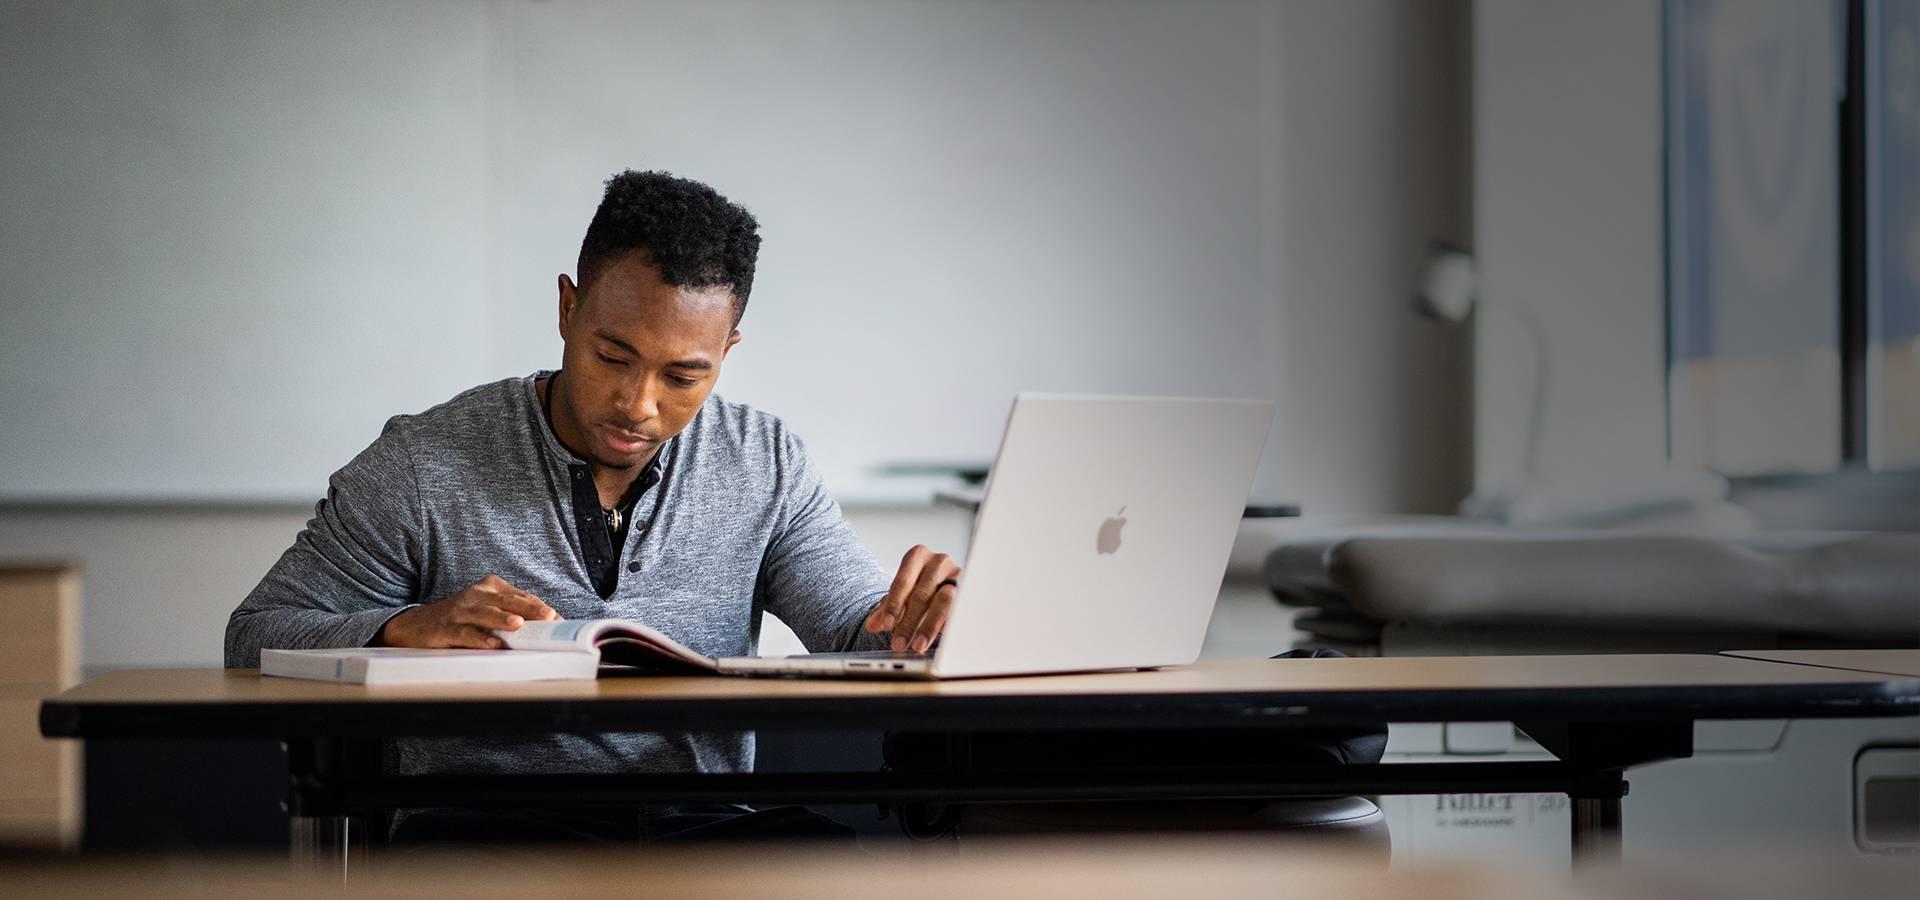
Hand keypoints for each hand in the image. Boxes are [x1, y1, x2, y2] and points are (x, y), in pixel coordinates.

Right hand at [376, 575, 559, 649]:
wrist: (415, 624)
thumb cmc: (459, 617)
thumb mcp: (486, 608)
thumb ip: (512, 612)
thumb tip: (548, 623)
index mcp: (490, 587)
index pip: (520, 596)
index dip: (540, 608)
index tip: (557, 620)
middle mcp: (476, 595)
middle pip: (507, 602)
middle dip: (529, 610)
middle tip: (548, 616)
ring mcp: (460, 612)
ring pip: (485, 614)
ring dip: (502, 620)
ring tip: (519, 625)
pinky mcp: (445, 629)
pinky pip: (464, 634)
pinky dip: (479, 639)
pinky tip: (492, 644)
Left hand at [863, 545, 959, 652]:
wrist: (945, 582)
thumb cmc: (919, 586)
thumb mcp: (900, 595)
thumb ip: (885, 609)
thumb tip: (872, 625)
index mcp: (917, 555)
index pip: (903, 581)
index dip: (894, 605)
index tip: (886, 625)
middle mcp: (939, 561)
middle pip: (922, 594)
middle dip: (909, 622)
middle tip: (899, 644)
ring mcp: (958, 575)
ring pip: (944, 601)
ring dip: (929, 627)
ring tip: (918, 646)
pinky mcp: (970, 591)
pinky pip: (959, 609)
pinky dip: (948, 625)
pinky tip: (940, 639)